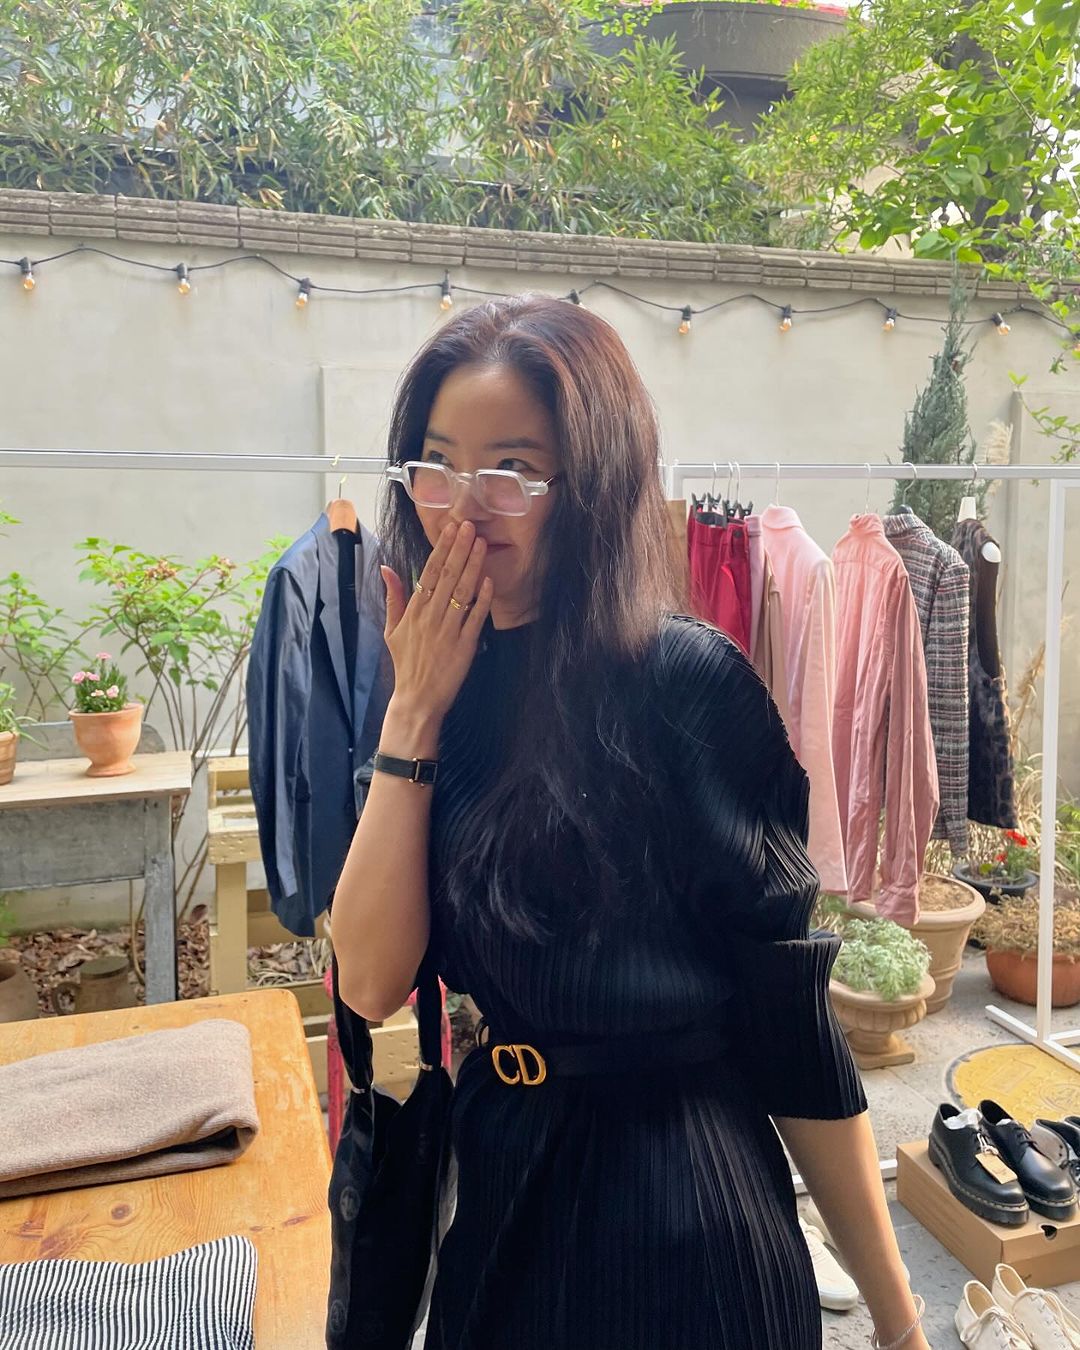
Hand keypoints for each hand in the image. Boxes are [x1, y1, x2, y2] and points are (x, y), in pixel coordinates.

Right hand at [380, 520, 492, 723]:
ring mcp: (449, 631)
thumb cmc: (405, 663)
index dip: (441, 549)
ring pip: (463, 592)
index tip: (450, 528)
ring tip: (480, 544)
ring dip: (472, 566)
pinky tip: (489, 580)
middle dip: (459, 549)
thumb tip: (386, 568)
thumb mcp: (391, 630)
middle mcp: (430, 617)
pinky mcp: (465, 646)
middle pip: (447, 577)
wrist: (417, 699)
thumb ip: (392, 597)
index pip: (428, 572)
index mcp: (413, 611)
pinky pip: (476, 618)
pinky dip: (483, 599)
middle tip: (469, 526)